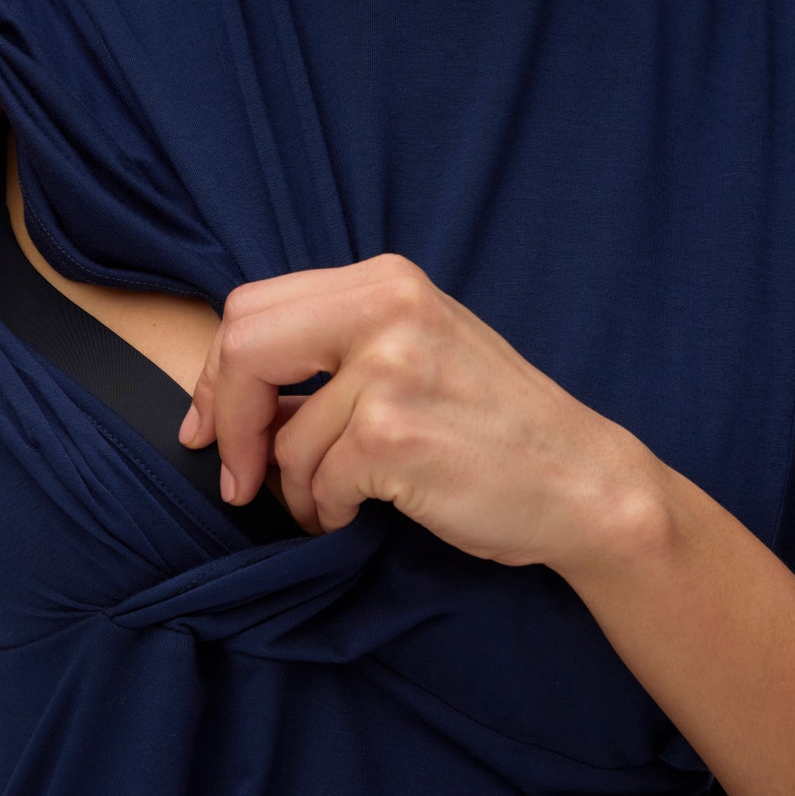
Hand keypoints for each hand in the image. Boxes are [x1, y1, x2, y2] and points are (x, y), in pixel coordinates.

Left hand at [178, 253, 663, 569]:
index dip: (218, 372)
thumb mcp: (416, 351)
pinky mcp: (393, 435)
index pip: (253, 307)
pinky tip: (362, 513)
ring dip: (295, 489)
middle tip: (234, 474)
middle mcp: (386, 309)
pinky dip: (327, 512)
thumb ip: (332, 351)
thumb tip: (227, 396)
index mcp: (385, 281)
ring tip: (337, 501)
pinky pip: (317, 484)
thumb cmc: (492, 427)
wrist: (584, 483)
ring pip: (284, 439)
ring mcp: (390, 370)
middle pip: (243, 347)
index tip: (211, 424)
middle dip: (225, 420)